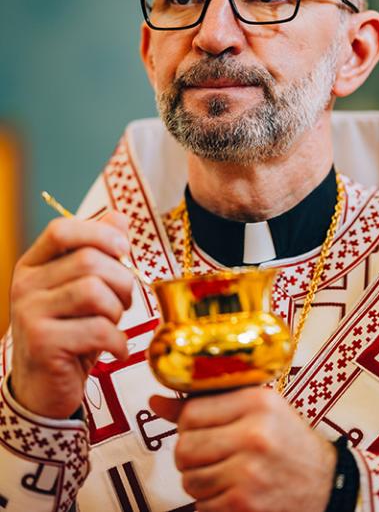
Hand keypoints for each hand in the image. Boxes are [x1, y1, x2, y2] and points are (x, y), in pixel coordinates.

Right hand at [9, 212, 133, 418]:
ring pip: (95, 292)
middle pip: (89, 260)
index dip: (99, 232)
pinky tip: (116, 349)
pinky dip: (118, 341)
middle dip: (121, 280)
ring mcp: (30, 314)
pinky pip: (97, 329)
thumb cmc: (71, 333)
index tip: (123, 249)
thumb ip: (98, 252)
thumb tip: (119, 217)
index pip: (61, 229)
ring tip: (115, 324)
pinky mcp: (43, 343)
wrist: (44, 389)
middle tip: (125, 302)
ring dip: (118, 310)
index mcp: (34, 265)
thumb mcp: (83, 289)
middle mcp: (25, 285)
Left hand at [150, 387, 336, 511]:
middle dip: (189, 456)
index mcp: (256, 402)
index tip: (201, 430)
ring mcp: (249, 473)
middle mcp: (253, 434)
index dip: (188, 424)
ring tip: (224, 475)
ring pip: (189, 479)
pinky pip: (202, 506)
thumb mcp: (258, 410)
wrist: (329, 486)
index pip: (190, 412)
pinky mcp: (245, 505)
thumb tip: (155, 399)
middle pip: (184, 447)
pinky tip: (234, 494)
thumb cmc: (288, 443)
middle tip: (210, 456)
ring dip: (199, 482)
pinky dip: (212, 504)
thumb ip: (208, 404)